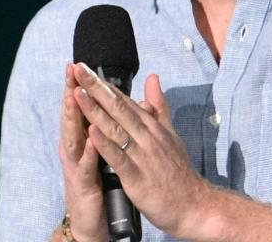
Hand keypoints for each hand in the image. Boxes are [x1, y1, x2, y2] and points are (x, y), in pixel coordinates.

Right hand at [58, 63, 106, 241]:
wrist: (94, 220)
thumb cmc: (97, 183)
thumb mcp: (102, 152)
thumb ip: (104, 128)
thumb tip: (110, 105)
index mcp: (82, 139)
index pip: (81, 107)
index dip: (81, 86)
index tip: (81, 63)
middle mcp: (75, 149)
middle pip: (72, 115)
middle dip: (71, 91)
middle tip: (71, 69)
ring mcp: (76, 166)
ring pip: (73, 136)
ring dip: (73, 116)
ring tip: (74, 95)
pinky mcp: (83, 184)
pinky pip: (85, 166)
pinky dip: (88, 151)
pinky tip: (91, 139)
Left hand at [72, 63, 212, 238]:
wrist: (194, 204)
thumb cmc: (179, 171)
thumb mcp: (170, 132)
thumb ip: (159, 105)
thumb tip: (152, 77)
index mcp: (151, 125)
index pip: (124, 99)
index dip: (103, 83)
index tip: (85, 68)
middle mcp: (146, 135)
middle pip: (118, 107)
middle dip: (96, 88)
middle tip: (78, 69)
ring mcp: (142, 155)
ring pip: (115, 128)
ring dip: (95, 110)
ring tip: (78, 93)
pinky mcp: (137, 177)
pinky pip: (119, 158)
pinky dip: (105, 144)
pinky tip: (92, 132)